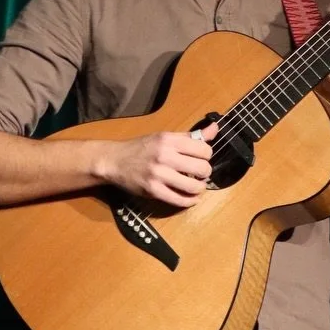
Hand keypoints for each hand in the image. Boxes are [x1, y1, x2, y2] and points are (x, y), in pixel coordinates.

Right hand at [97, 122, 216, 207]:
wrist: (114, 161)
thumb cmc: (141, 148)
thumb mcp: (164, 137)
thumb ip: (190, 136)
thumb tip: (215, 129)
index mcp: (169, 140)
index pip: (204, 149)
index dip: (207, 156)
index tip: (200, 158)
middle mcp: (164, 155)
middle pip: (202, 168)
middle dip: (205, 172)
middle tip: (199, 173)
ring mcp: (158, 174)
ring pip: (193, 186)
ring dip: (199, 188)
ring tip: (196, 186)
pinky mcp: (152, 190)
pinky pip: (178, 199)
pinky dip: (189, 201)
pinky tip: (191, 198)